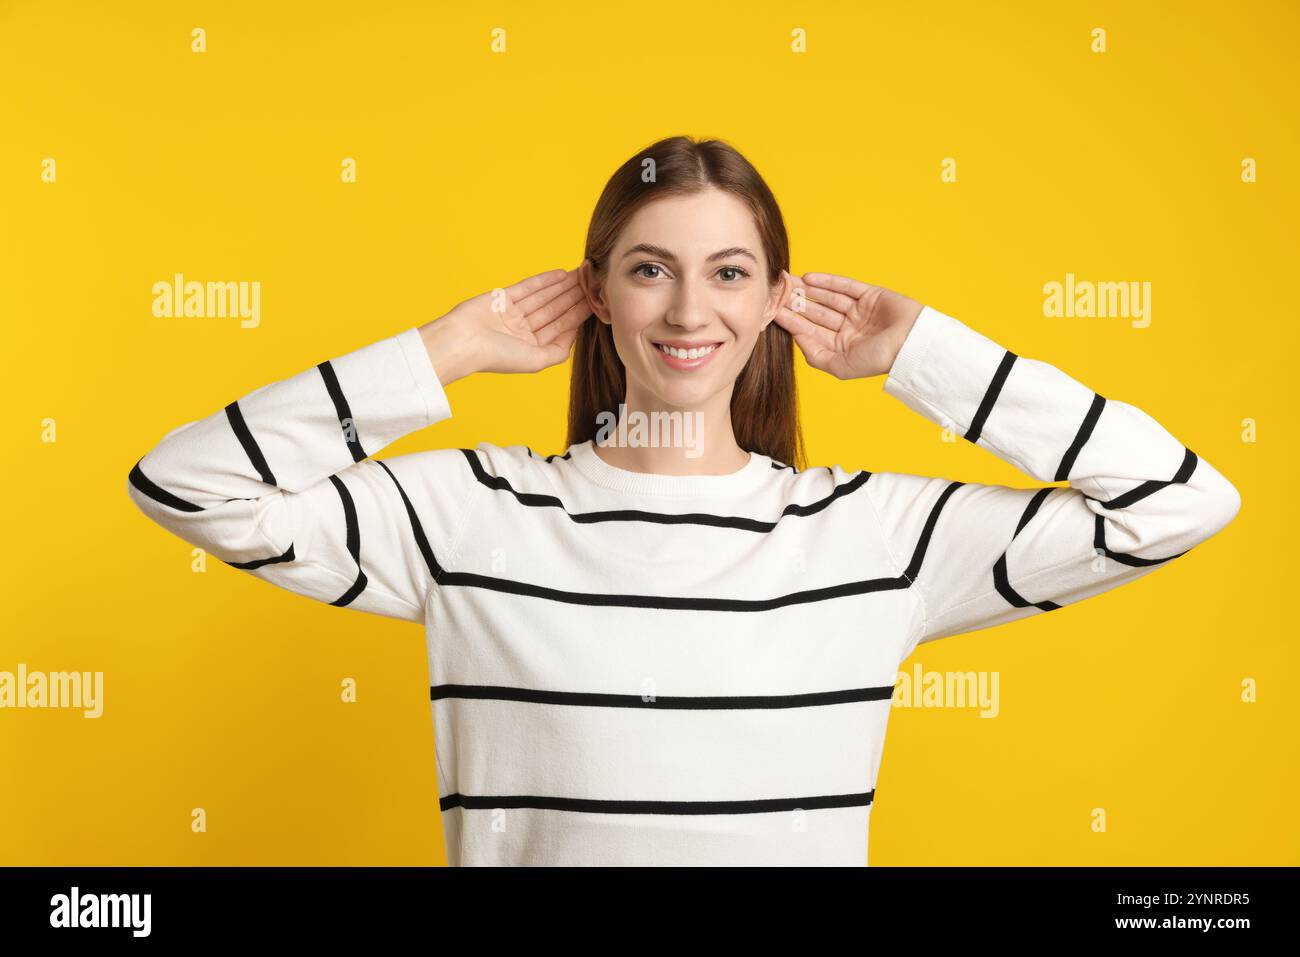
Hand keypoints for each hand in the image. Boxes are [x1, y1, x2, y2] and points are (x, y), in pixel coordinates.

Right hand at [419, 267, 590, 383]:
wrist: (462, 342)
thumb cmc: (496, 356)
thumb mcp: (536, 361)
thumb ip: (558, 351)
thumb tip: (575, 334)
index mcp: (532, 347)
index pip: (562, 327)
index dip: (580, 313)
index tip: (597, 301)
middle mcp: (524, 330)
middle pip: (556, 309)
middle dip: (575, 295)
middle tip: (593, 280)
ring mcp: (513, 313)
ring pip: (545, 297)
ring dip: (563, 285)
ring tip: (582, 273)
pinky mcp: (502, 298)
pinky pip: (527, 287)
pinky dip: (544, 280)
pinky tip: (561, 274)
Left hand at [773, 272, 924, 379]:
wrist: (911, 343)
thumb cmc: (878, 359)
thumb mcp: (840, 366)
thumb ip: (816, 355)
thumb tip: (796, 338)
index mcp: (841, 347)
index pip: (810, 332)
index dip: (792, 321)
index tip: (773, 310)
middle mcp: (849, 329)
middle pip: (816, 313)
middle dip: (797, 303)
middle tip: (777, 291)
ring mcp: (860, 311)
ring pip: (828, 298)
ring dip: (808, 290)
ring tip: (788, 282)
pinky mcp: (871, 295)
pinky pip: (845, 286)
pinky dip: (828, 281)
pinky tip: (809, 278)